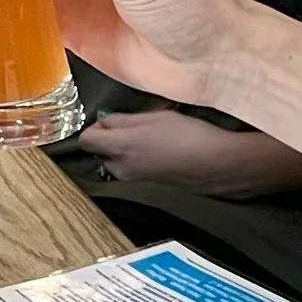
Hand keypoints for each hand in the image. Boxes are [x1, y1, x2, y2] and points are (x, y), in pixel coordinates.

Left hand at [81, 109, 243, 186]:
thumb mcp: (153, 116)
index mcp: (120, 148)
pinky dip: (137, 157)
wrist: (216, 164)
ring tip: (149, 136)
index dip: (95, 126)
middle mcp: (121, 168)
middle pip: (99, 151)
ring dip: (124, 148)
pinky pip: (131, 168)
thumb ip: (122, 119)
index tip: (111, 118)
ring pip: (115, 160)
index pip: (85, 140)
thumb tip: (103, 120)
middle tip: (133, 124)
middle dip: (110, 138)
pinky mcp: (146, 184)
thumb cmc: (188, 136)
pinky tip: (159, 148)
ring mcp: (134, 179)